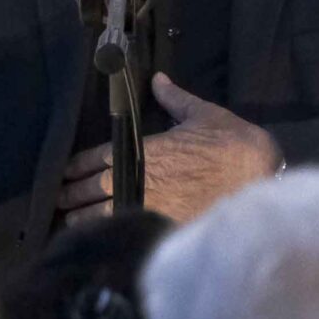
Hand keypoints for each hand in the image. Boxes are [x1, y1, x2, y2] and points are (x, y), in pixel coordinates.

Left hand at [56, 77, 279, 226]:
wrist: (257, 176)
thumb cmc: (232, 144)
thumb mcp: (204, 114)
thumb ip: (175, 98)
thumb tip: (157, 79)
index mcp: (142, 149)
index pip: (93, 158)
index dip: (74, 168)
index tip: (65, 174)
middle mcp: (136, 179)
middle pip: (88, 190)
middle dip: (71, 195)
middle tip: (61, 199)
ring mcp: (145, 206)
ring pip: (97, 216)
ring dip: (81, 218)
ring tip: (73, 222)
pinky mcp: (158, 228)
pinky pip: (120, 233)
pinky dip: (106, 236)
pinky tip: (101, 239)